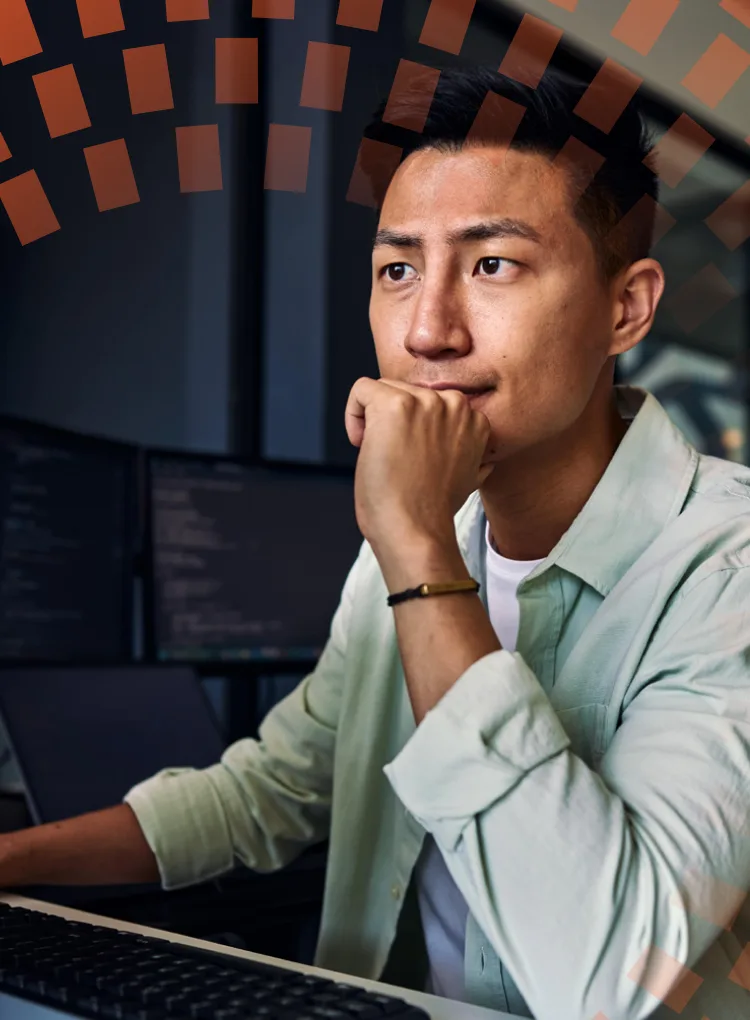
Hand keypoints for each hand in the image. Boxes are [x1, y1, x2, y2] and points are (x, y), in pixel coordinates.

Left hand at [344, 377, 494, 556]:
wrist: (417, 530)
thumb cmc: (434, 512)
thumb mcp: (468, 479)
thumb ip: (471, 456)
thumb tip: (479, 459)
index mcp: (475, 419)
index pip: (433, 404)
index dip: (415, 430)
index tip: (412, 459)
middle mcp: (454, 404)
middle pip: (408, 392)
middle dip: (394, 424)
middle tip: (394, 460)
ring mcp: (425, 402)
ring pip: (385, 390)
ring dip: (374, 421)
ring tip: (381, 456)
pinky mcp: (394, 405)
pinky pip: (362, 389)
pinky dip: (352, 413)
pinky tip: (361, 444)